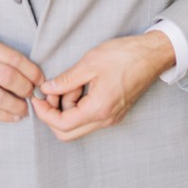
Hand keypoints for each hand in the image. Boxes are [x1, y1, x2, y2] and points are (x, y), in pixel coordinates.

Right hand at [0, 33, 44, 123]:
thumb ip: (2, 58)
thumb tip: (33, 77)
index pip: (14, 59)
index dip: (32, 72)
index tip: (40, 81)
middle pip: (8, 77)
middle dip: (26, 89)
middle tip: (32, 95)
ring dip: (17, 106)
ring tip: (24, 109)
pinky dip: (4, 115)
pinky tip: (12, 116)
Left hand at [32, 30, 173, 140]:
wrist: (151, 56)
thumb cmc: (124, 57)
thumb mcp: (89, 64)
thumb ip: (66, 80)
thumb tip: (47, 89)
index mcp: (99, 109)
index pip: (62, 125)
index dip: (44, 113)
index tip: (36, 97)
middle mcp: (105, 119)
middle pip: (68, 132)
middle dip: (52, 114)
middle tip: (48, 92)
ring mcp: (110, 117)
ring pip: (77, 124)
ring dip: (65, 107)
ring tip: (68, 81)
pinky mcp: (113, 111)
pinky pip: (88, 116)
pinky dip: (76, 104)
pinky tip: (77, 85)